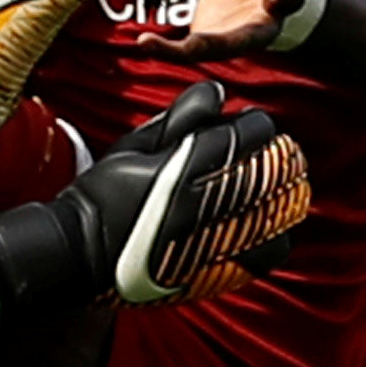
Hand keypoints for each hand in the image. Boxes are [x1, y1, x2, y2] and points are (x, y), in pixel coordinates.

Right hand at [0, 99, 308, 310]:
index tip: (256, 125)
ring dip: (285, 191)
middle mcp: (196, 206)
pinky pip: (264, 255)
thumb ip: (180, 118)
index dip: (258, 127)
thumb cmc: (105, 192)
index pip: (242, 139)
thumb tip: (220, 93)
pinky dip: (276, 235)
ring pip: (273, 214)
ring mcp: (206, 244)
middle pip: (264, 173)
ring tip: (285, 180)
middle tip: (278, 149)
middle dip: (279, 155)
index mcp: (177, 169)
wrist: (80, 254)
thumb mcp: (134, 144)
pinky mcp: (210, 273)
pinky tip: (270, 223)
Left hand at [134, 0, 306, 61]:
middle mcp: (263, 24)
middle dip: (218, 44)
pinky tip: (144, 42)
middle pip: (245, 41)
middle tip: (194, 44)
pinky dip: (166, 48)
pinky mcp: (211, 36)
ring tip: (150, 44)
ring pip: (211, 50)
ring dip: (182, 52)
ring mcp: (235, 36)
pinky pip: (188, 49)